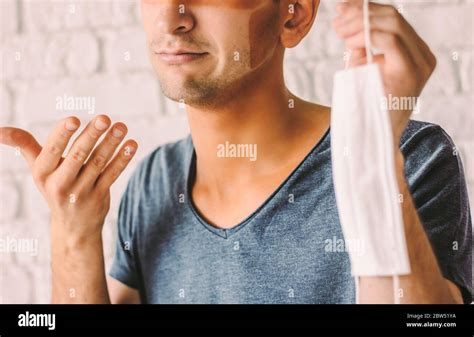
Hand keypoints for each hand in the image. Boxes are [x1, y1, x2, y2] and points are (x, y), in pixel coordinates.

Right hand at [0, 115, 137, 244]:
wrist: (73, 226)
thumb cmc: (55, 185)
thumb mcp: (38, 169)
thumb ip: (24, 145)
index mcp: (42, 173)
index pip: (51, 151)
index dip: (62, 135)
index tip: (73, 119)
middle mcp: (60, 184)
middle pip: (77, 156)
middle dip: (91, 136)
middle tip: (105, 118)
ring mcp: (81, 192)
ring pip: (98, 164)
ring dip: (111, 144)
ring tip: (122, 126)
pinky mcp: (99, 197)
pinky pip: (112, 175)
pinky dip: (122, 159)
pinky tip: (132, 144)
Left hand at [332, 0, 436, 144]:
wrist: (372, 138)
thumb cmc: (365, 106)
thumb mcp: (362, 70)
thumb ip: (361, 47)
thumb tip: (347, 23)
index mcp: (414, 53)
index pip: (393, 20)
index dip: (366, 9)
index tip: (342, 10)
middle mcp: (422, 56)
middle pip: (394, 16)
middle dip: (361, 11)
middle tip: (337, 18)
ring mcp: (420, 63)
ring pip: (393, 23)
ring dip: (360, 22)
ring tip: (339, 29)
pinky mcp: (411, 71)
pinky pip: (390, 39)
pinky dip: (366, 35)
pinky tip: (350, 42)